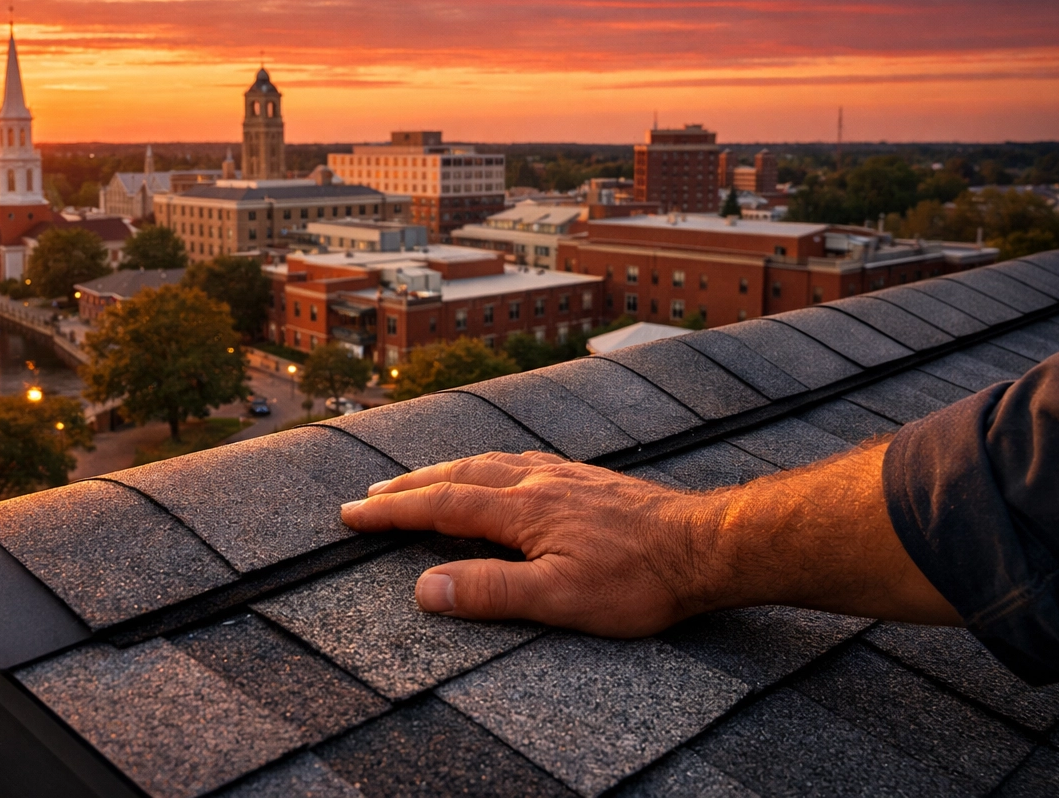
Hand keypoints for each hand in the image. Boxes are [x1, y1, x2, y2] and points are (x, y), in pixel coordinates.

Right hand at [339, 444, 959, 633]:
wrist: (708, 546)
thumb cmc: (639, 580)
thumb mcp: (559, 598)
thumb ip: (489, 591)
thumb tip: (422, 587)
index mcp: (520, 508)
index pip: (439, 506)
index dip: (392, 512)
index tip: (350, 513)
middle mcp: (535, 481)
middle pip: (456, 476)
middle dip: (408, 486)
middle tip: (369, 493)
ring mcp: (563, 476)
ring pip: (487, 463)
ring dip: (445, 471)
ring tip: (420, 478)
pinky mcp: (587, 480)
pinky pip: (519, 461)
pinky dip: (487, 464)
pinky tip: (498, 471)